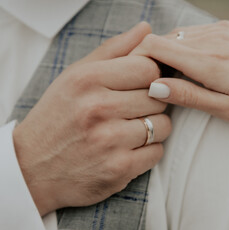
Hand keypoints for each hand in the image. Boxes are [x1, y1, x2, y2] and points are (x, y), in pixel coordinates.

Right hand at [13, 22, 171, 215]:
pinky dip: (148, 150)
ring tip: (131, 128)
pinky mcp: (119, 169)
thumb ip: (114, 50)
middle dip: (151, 102)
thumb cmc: (58, 117)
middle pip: (159, 96)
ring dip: (154, 127)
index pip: (148, 67)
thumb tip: (147, 29)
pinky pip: (157, 152)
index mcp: (88, 80)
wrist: (33, 168)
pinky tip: (129, 149)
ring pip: (164, 125)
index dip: (150, 75)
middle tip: (132, 109)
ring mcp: (109, 141)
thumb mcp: (76, 76)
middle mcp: (98, 109)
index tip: (141, 84)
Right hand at [130, 21, 228, 124]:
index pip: (155, 46)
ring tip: (169, 77)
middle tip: (149, 84)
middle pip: (163, 39)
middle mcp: (213, 39)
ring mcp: (222, 31)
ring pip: (178, 35)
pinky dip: (184, 47)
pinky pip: (196, 33)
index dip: (136, 59)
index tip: (132, 78)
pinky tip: (191, 65)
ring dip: (167, 53)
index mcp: (209, 61)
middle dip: (150, 59)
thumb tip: (154, 86)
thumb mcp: (227, 109)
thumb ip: (189, 96)